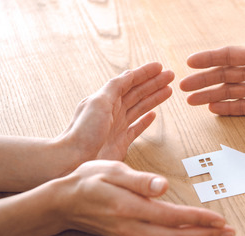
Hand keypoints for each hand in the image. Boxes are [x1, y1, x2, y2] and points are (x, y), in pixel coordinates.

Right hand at [57, 160, 234, 235]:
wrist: (64, 203)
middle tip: (230, 234)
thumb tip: (162, 186)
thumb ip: (139, 180)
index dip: (199, 219)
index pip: (174, 217)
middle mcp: (134, 228)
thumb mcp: (111, 171)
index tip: (221, 220)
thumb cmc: (88, 181)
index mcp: (131, 208)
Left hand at [58, 62, 174, 162]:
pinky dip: (146, 120)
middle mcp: (113, 110)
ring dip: (154, 98)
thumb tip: (128, 75)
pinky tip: (154, 115)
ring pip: (140, 107)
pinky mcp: (121, 142)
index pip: (129, 81)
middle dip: (154, 83)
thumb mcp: (98, 103)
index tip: (160, 67)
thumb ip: (114, 88)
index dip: (144, 73)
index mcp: (106, 99)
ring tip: (168, 90)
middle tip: (170, 76)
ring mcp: (118, 126)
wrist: (73, 159)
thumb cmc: (83, 132)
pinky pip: (137, 127)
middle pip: (138, 92)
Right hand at [180, 18, 244, 123]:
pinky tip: (213, 109)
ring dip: (210, 95)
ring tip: (192, 101)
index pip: (230, 56)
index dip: (209, 59)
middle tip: (184, 87)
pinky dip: (228, 109)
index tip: (190, 62)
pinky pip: (243, 108)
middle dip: (203, 80)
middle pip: (224, 76)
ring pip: (229, 93)